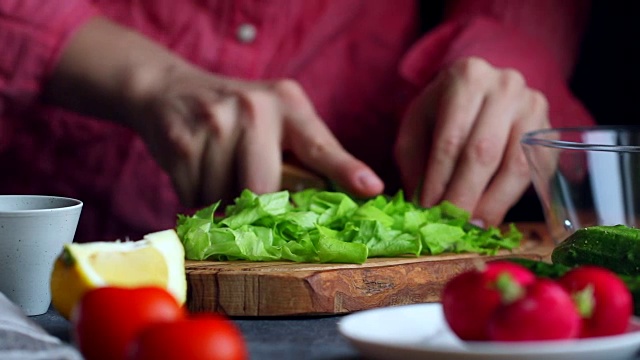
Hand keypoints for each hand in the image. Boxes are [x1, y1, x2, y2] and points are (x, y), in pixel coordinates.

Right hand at [130, 64, 383, 206]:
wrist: (168, 88)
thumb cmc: (234, 111)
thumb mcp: (275, 115)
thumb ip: (303, 149)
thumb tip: (334, 194)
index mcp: (286, 103)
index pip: (320, 144)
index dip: (345, 169)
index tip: (370, 187)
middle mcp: (252, 109)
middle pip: (265, 190)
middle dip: (257, 200)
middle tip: (244, 180)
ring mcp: (214, 125)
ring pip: (227, 200)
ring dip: (222, 198)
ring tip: (216, 166)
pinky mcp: (181, 144)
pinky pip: (197, 198)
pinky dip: (197, 195)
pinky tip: (196, 167)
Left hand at [394, 57, 549, 224]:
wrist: (481, 91)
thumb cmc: (442, 113)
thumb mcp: (416, 127)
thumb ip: (415, 163)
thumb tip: (423, 206)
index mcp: (467, 78)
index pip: (451, 138)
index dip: (439, 179)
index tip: (427, 209)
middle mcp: (506, 86)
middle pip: (484, 152)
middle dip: (465, 195)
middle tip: (450, 226)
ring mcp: (534, 107)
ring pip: (515, 165)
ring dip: (491, 203)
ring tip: (471, 227)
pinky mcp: (550, 131)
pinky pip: (534, 172)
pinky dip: (511, 198)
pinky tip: (491, 216)